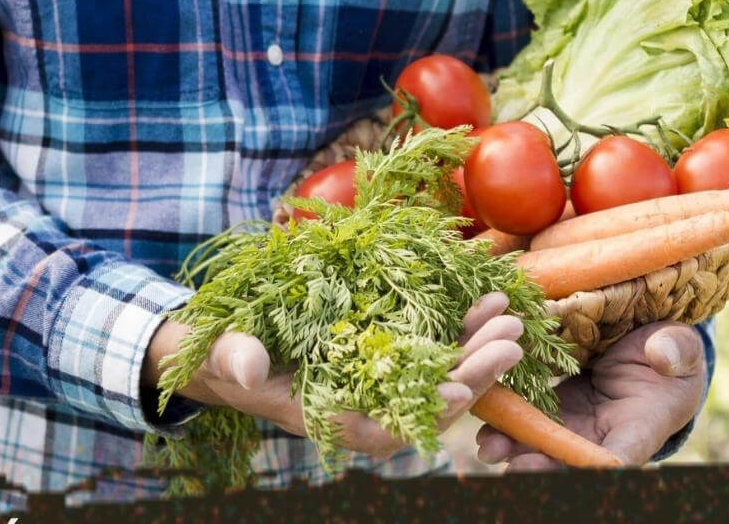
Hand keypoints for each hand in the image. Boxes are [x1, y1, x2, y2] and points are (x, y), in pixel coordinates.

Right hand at [142, 292, 523, 458]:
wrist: (225, 341)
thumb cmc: (220, 352)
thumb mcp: (220, 353)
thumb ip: (234, 360)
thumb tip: (245, 367)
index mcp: (327, 416)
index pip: (386, 429)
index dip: (426, 415)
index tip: (462, 392)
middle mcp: (362, 403)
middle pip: (428, 401)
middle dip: (472, 375)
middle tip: (509, 341)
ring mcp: (377, 378)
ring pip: (439, 374)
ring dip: (476, 348)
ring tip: (508, 315)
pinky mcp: (384, 349)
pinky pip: (432, 346)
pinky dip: (459, 327)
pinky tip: (486, 300)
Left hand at [475, 321, 706, 469]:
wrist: (649, 345)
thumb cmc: (674, 354)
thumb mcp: (683, 349)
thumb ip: (677, 352)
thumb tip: (662, 354)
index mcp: (641, 428)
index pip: (620, 456)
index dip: (599, 466)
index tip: (582, 467)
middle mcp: (602, 435)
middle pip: (569, 459)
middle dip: (543, 465)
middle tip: (516, 466)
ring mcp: (575, 422)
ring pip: (541, 440)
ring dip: (514, 445)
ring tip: (488, 447)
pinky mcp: (554, 404)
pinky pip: (527, 413)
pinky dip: (505, 416)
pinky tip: (482, 413)